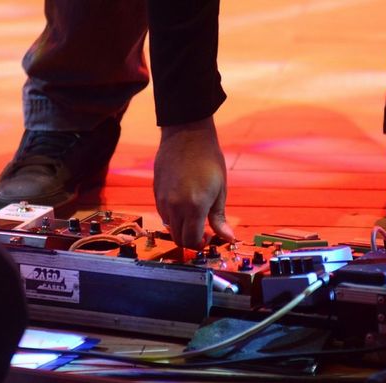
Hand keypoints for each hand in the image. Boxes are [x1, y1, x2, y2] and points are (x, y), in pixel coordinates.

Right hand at [154, 116, 234, 248]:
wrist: (187, 134)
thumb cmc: (209, 159)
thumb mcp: (220, 190)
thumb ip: (220, 218)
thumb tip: (228, 238)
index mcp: (194, 207)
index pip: (192, 241)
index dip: (201, 244)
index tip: (209, 238)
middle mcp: (175, 207)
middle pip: (178, 239)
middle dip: (191, 241)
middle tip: (203, 232)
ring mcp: (163, 200)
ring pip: (169, 227)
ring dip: (181, 229)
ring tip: (194, 217)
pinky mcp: (156, 192)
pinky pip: (163, 214)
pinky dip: (173, 217)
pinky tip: (183, 205)